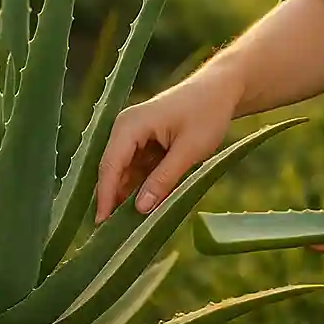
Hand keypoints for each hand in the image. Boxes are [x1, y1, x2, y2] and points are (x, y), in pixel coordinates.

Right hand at [94, 64, 239, 221]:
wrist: (221, 90)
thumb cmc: (207, 113)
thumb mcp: (189, 150)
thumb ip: (164, 178)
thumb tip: (139, 208)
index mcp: (130, 125)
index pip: (110, 165)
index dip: (105, 196)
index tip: (102, 225)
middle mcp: (125, 129)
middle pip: (112, 170)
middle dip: (114, 200)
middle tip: (115, 234)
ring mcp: (133, 136)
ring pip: (124, 174)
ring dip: (129, 196)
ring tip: (132, 226)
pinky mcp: (143, 143)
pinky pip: (136, 170)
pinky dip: (142, 187)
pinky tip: (148, 206)